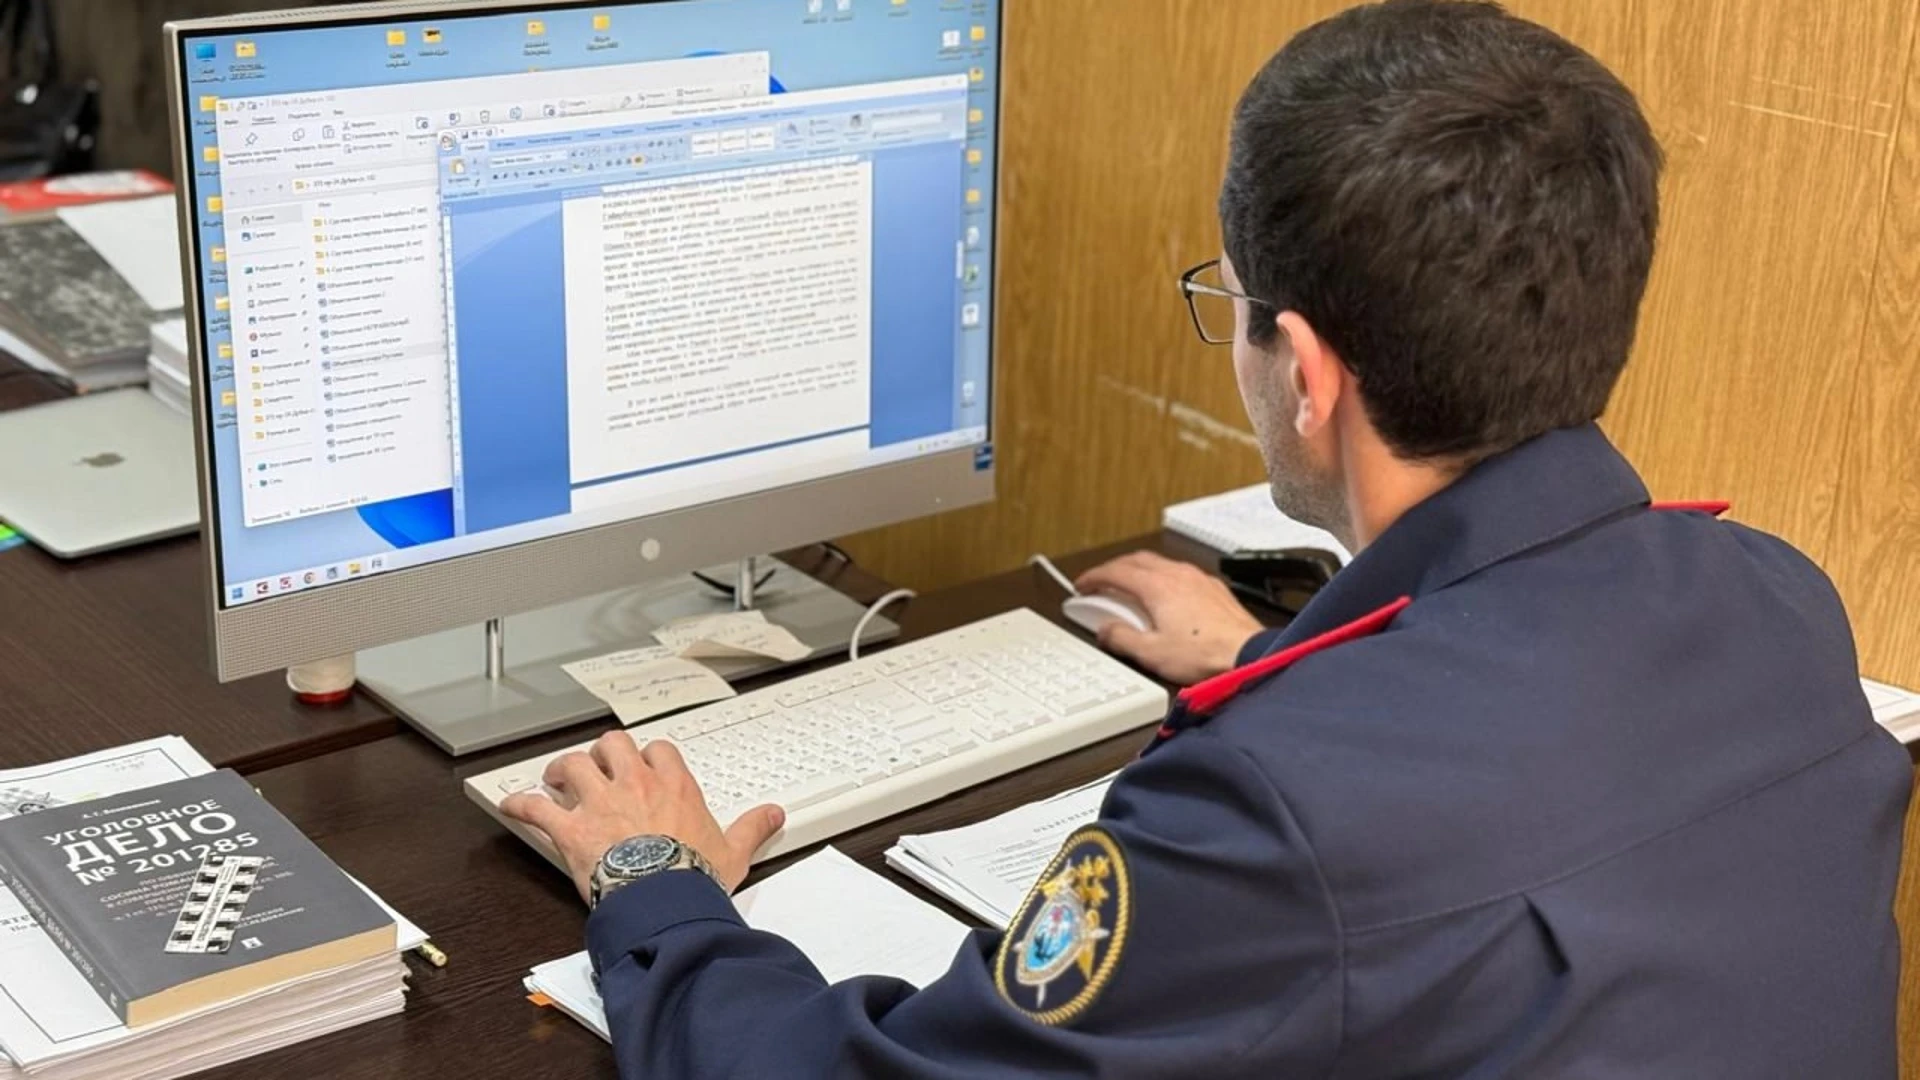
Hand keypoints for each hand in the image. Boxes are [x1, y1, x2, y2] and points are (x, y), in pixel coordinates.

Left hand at [500, 731, 784, 902]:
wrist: (663, 898)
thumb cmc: (693, 877)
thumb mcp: (733, 852)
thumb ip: (752, 828)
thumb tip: (773, 815)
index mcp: (673, 785)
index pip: (659, 750)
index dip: (650, 756)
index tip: (647, 766)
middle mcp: (634, 784)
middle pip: (613, 745)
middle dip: (603, 753)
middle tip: (598, 766)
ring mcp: (599, 803)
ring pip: (574, 765)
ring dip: (562, 770)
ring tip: (557, 777)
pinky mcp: (571, 829)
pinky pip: (538, 807)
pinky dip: (521, 804)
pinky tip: (511, 805)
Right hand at [1074, 551, 1264, 684]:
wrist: (1248, 656)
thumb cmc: (1205, 655)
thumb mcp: (1150, 653)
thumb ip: (1121, 638)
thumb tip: (1105, 630)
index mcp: (1157, 586)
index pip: (1115, 571)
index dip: (1093, 577)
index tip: (1082, 585)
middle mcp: (1178, 575)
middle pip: (1137, 560)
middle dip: (1114, 569)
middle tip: (1101, 584)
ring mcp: (1198, 579)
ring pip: (1160, 563)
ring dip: (1139, 572)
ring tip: (1130, 590)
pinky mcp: (1214, 589)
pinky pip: (1180, 573)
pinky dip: (1162, 578)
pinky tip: (1165, 597)